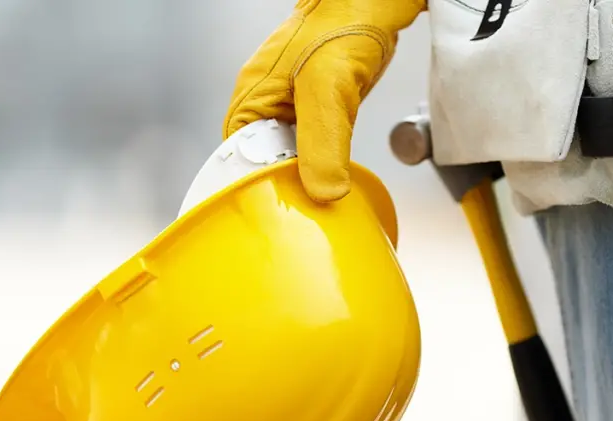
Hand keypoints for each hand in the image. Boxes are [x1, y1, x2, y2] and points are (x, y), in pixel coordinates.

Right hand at [223, 0, 425, 201]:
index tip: (283, 207)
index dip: (258, 186)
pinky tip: (338, 170)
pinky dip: (326, 160)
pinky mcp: (318, 108)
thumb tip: (323, 192)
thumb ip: (322, 143)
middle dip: (287, 184)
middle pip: (265, 163)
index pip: (239, 161)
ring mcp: (293, 107)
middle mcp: (266, 105)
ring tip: (323, 194)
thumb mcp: (327, 89)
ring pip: (293, 157)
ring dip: (309, 174)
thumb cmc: (342, 24)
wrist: (374, 0)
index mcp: (251, 100)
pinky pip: (315, 145)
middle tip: (308, 207)